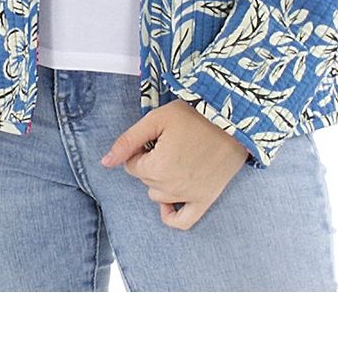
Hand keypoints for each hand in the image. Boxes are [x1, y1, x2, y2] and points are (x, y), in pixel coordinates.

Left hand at [100, 100, 251, 228]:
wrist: (233, 121)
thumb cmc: (194, 116)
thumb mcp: (156, 119)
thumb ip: (128, 141)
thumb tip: (105, 162)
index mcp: (157, 167)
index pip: (132, 165)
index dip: (141, 149)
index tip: (157, 137)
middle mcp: (172, 187)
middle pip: (145, 180)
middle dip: (151, 163)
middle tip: (170, 143)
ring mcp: (189, 196)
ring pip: (158, 196)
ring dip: (161, 180)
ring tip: (178, 158)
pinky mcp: (205, 200)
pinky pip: (181, 221)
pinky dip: (171, 213)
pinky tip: (170, 199)